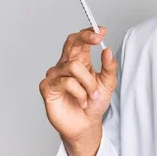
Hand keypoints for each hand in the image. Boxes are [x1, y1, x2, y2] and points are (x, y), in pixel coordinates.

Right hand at [39, 26, 117, 145]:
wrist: (86, 125)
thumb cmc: (94, 103)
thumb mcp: (108, 83)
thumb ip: (109, 67)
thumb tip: (107, 50)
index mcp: (79, 60)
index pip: (80, 41)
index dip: (89, 33)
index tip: (102, 30)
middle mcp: (65, 64)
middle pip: (70, 42)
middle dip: (85, 38)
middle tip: (98, 39)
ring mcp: (55, 75)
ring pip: (74, 67)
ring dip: (89, 83)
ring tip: (92, 96)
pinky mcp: (48, 87)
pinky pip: (67, 82)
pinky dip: (80, 93)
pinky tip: (82, 102)